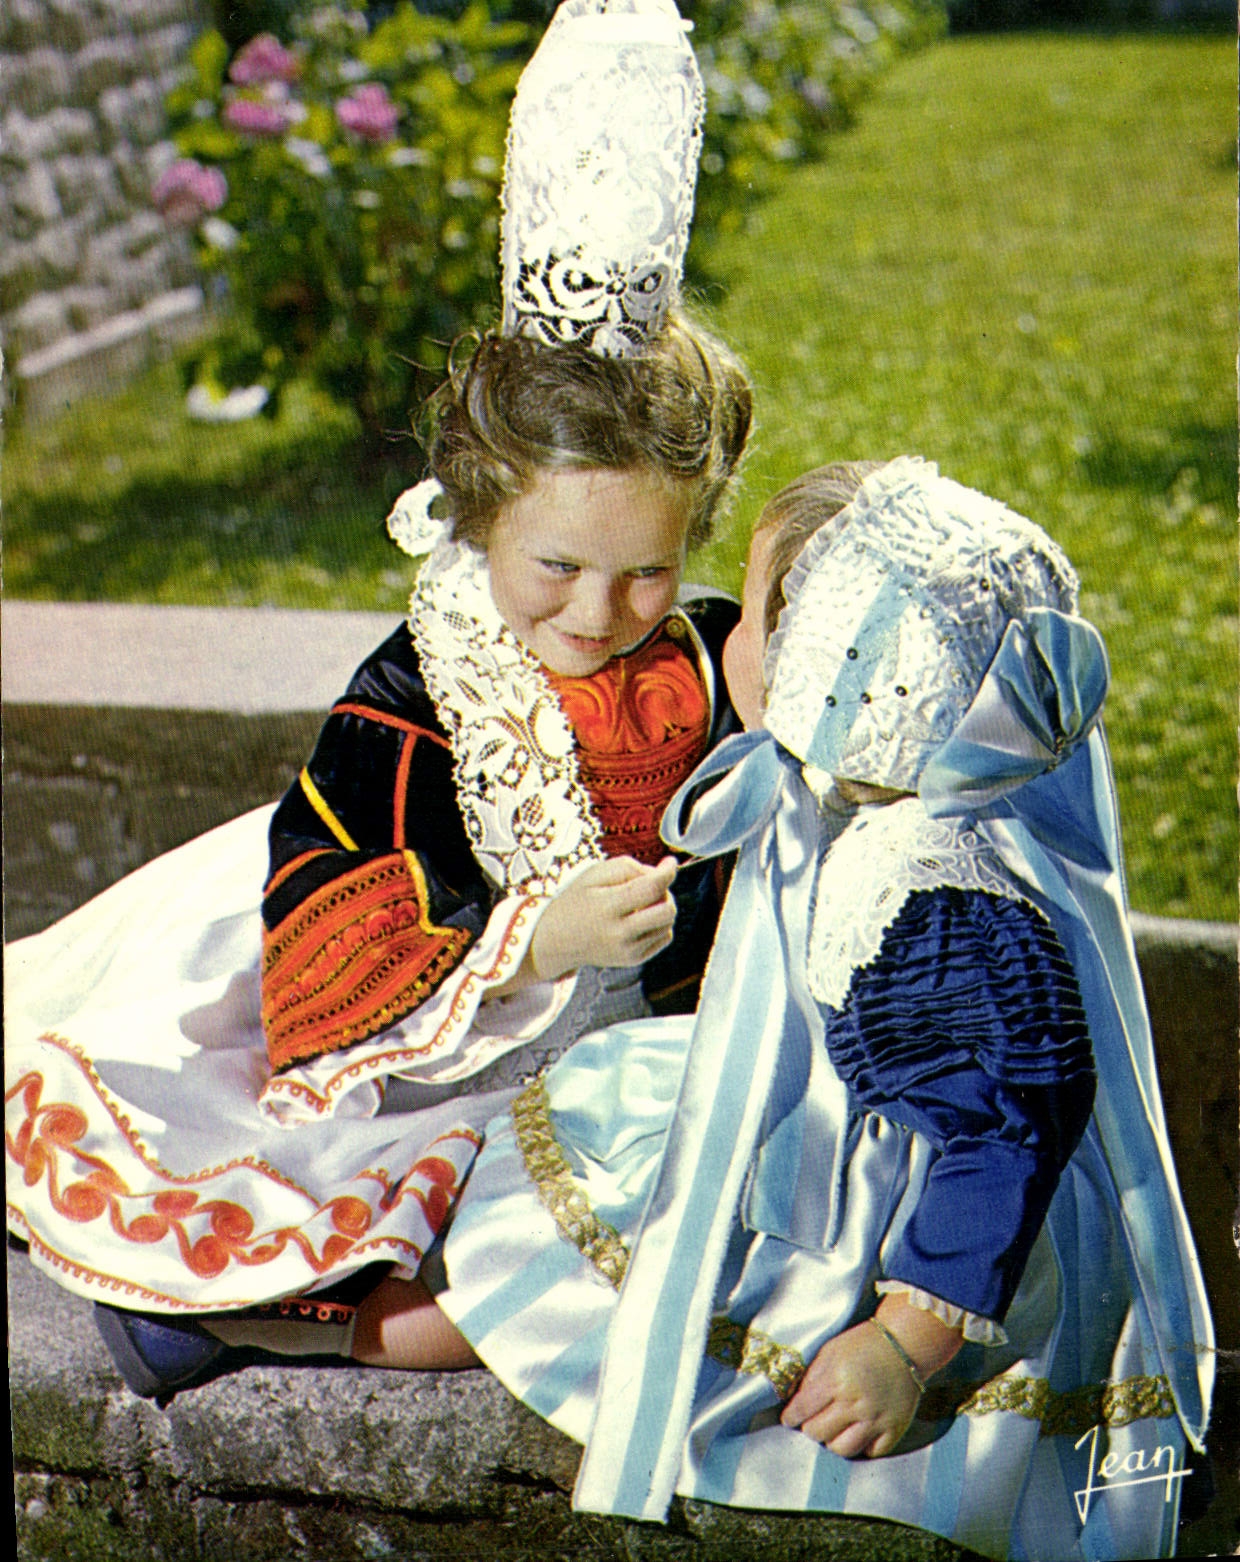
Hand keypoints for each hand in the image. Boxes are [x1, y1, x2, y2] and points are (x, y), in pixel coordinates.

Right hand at [529, 855, 677, 979]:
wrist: (556, 941)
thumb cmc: (577, 901)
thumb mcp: (593, 874)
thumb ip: (628, 868)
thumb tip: (662, 874)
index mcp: (606, 907)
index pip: (650, 889)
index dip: (667, 872)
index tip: (670, 862)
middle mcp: (618, 933)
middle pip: (667, 910)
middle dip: (666, 892)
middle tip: (651, 886)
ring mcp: (627, 951)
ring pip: (668, 923)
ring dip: (662, 907)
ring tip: (641, 902)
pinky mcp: (633, 960)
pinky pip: (664, 937)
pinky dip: (659, 924)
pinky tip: (640, 919)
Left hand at [780, 1320, 920, 1458]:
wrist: (904, 1343)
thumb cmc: (864, 1344)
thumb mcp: (831, 1350)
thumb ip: (812, 1376)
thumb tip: (796, 1401)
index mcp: (837, 1380)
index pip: (803, 1409)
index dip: (791, 1416)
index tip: (788, 1419)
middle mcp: (856, 1403)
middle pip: (818, 1433)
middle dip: (810, 1427)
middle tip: (813, 1420)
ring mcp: (876, 1419)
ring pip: (842, 1449)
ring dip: (833, 1441)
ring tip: (834, 1429)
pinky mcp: (894, 1428)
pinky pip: (870, 1452)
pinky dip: (861, 1446)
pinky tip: (857, 1433)